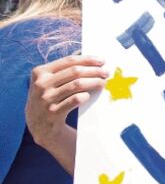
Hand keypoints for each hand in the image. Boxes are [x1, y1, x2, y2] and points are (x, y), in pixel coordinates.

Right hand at [25, 54, 106, 168]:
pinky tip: (89, 96)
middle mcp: (41, 85)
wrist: (38, 127)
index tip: (102, 61)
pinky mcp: (53, 113)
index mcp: (40, 73)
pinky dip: (85, 96)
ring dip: (94, 82)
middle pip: (75, 71)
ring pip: (77, 84)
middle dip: (94, 70)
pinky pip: (75, 100)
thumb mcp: (48, 82)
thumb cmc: (49, 99)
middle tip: (106, 73)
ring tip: (102, 83)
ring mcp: (46, 99)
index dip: (88, 59)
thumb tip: (88, 56)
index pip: (69, 60)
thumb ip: (63, 69)